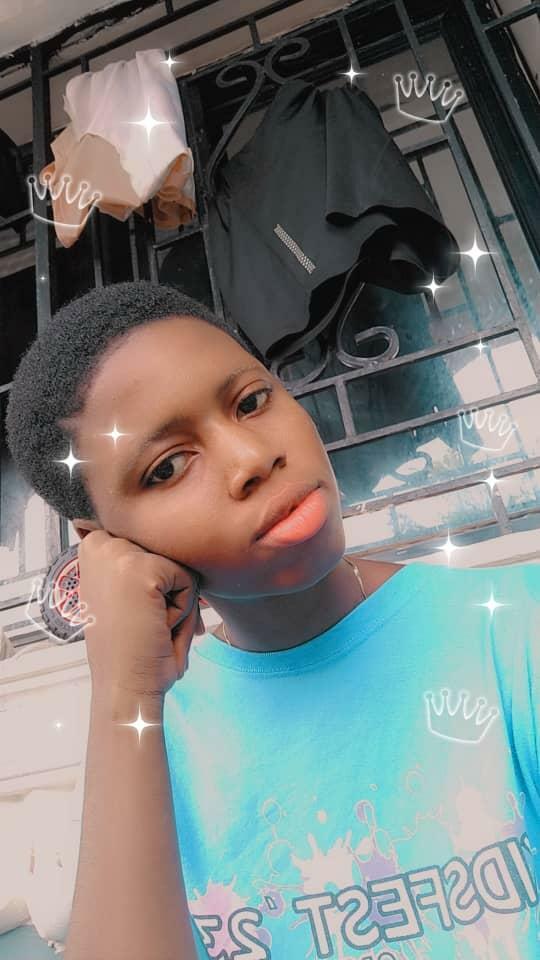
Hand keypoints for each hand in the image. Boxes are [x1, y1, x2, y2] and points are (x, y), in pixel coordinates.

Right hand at [77, 530, 204, 707]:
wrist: (125, 689)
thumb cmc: (133, 650)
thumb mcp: (130, 591)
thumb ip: (147, 563)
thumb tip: (186, 540)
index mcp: (94, 549)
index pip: (155, 546)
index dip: (158, 586)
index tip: (136, 615)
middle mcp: (100, 546)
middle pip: (168, 553)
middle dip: (170, 594)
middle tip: (146, 627)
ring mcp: (118, 554)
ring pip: (180, 567)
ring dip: (177, 604)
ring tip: (150, 628)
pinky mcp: (141, 569)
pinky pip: (188, 581)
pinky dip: (184, 611)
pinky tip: (156, 629)